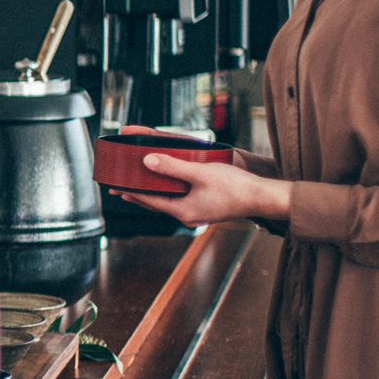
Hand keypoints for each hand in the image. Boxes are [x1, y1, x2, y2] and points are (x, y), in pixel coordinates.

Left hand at [112, 154, 291, 226]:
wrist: (263, 198)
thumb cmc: (235, 186)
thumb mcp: (201, 173)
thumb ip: (173, 167)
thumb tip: (147, 163)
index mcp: (183, 210)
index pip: (149, 201)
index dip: (131, 192)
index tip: (114, 187)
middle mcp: (188, 215)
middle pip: (156, 204)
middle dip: (137, 195)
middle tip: (118, 189)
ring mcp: (197, 214)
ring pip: (168, 203)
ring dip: (152, 194)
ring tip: (137, 187)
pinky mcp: (206, 209)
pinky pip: (180, 201)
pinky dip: (169, 193)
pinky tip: (168, 187)